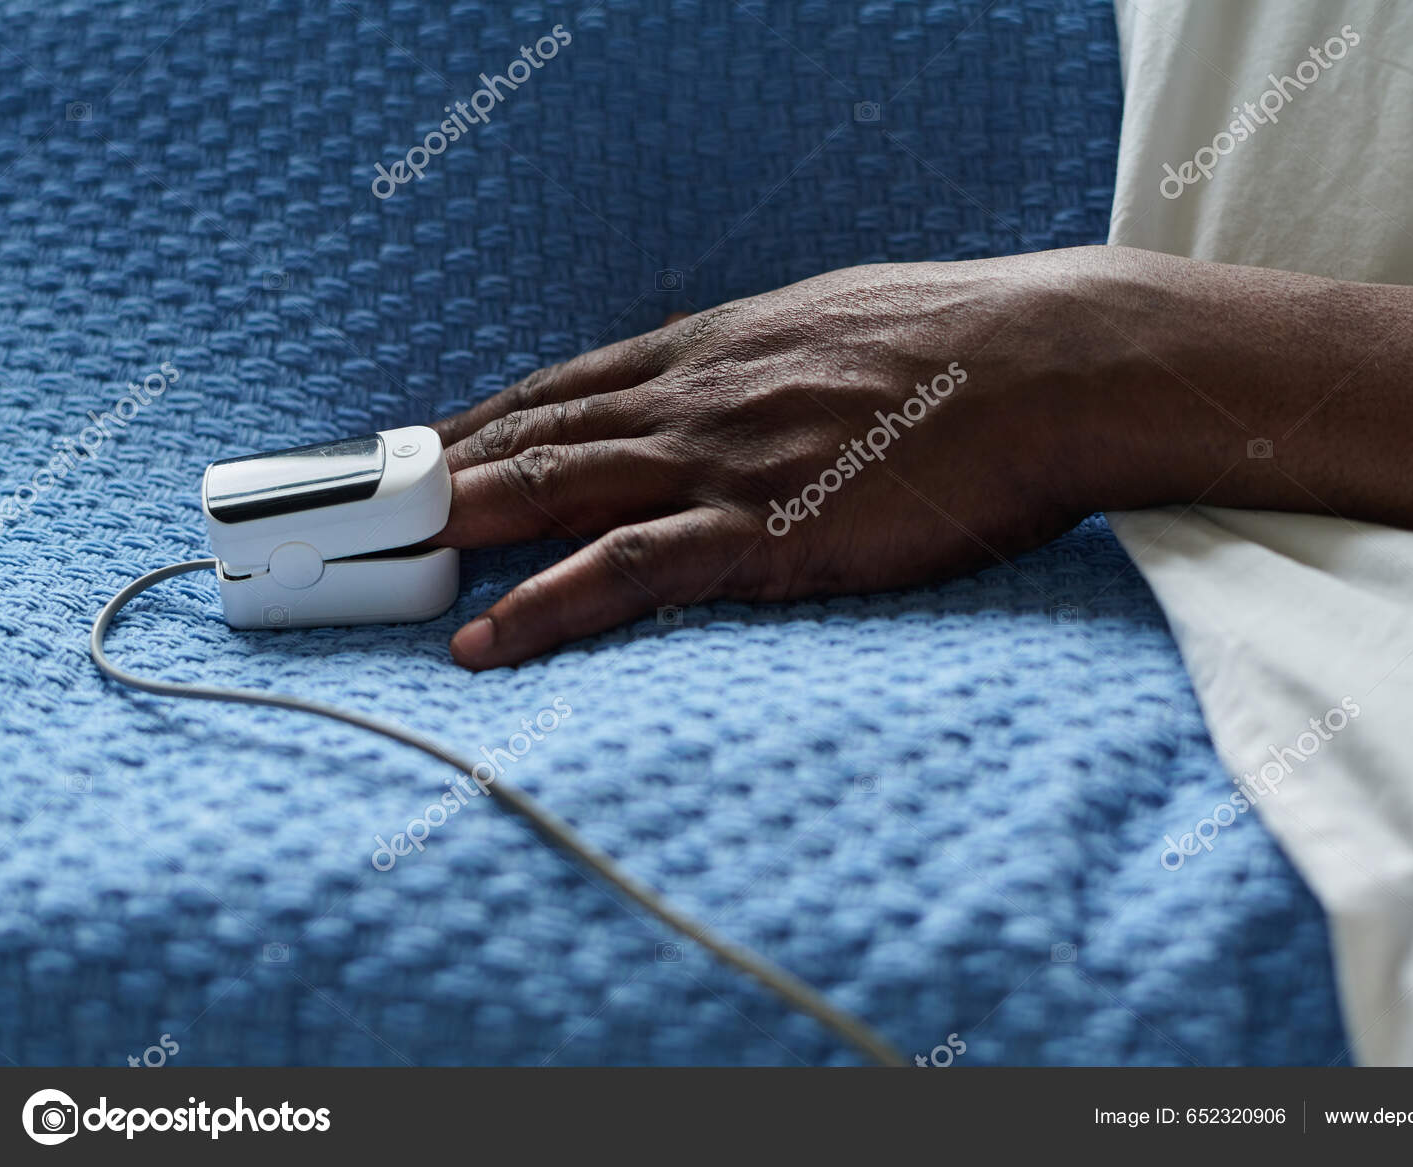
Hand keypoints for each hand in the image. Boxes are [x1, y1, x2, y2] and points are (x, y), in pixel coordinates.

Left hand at [429, 251, 1093, 668]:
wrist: (1047, 364)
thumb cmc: (966, 346)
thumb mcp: (845, 322)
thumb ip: (775, 359)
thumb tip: (754, 380)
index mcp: (717, 346)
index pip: (567, 383)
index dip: (486, 418)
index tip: (428, 446)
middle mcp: (695, 397)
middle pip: (533, 432)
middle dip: (439, 473)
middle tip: (365, 511)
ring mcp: (720, 463)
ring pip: (553, 492)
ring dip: (457, 532)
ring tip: (383, 571)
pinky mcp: (762, 532)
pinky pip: (625, 570)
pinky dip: (544, 607)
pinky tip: (486, 640)